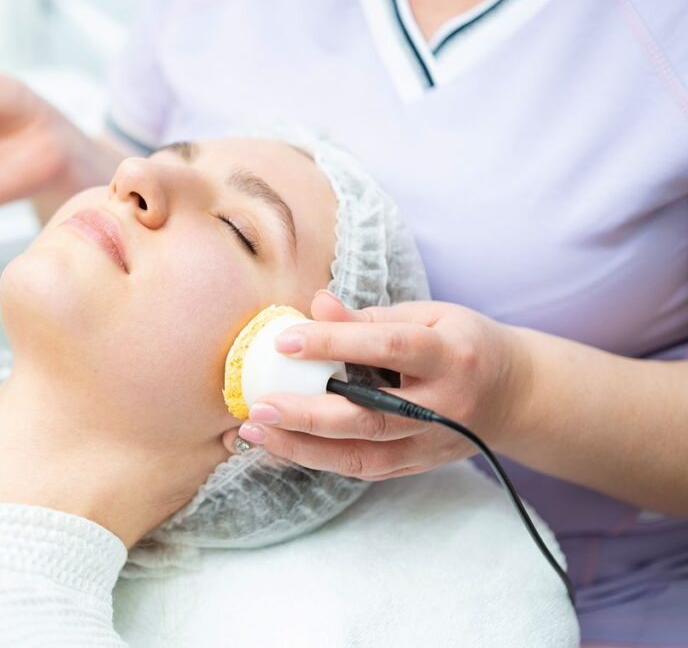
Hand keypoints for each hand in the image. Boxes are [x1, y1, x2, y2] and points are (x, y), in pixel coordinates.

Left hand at [221, 290, 533, 479]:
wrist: (516, 395)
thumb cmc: (462, 343)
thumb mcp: (428, 316)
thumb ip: (369, 316)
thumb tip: (315, 304)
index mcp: (449, 355)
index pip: (386, 347)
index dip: (334, 343)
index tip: (284, 341)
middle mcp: (443, 406)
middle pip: (371, 417)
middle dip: (309, 415)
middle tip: (259, 407)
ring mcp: (432, 443)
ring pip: (362, 455)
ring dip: (303, 447)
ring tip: (256, 432)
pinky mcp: (418, 465)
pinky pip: (363, 469)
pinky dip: (318, 460)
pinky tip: (281, 447)